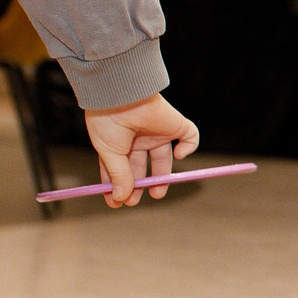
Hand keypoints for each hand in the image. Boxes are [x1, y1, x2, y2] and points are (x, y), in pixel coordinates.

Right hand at [83, 93, 198, 205]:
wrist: (121, 96)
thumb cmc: (107, 121)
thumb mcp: (109, 153)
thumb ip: (118, 175)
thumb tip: (120, 198)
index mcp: (119, 140)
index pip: (121, 166)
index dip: (119, 184)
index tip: (116, 202)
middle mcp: (139, 136)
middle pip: (142, 165)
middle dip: (139, 184)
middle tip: (134, 200)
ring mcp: (158, 131)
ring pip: (164, 157)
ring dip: (162, 176)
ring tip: (156, 193)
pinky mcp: (176, 124)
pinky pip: (190, 137)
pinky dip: (189, 147)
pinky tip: (178, 155)